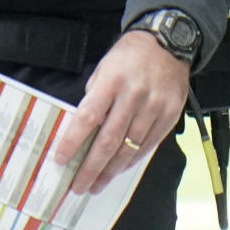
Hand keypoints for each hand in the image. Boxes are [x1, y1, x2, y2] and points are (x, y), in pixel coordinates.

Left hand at [52, 31, 189, 194]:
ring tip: (97, 184)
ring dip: (110, 170)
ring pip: (129, 148)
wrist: (167, 43)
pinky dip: (131, 161)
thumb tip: (83, 128)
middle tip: (78, 186)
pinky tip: (119, 169)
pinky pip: (147, 146)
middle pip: (108, 141)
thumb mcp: (104, 67)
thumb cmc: (129, 55)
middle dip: (91, 168)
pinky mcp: (169, 116)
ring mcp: (153, 108)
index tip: (60, 160)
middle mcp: (133, 97)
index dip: (72, 142)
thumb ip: (95, 97)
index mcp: (111, 82)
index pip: (87, 118)